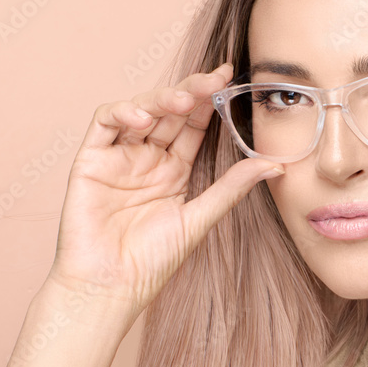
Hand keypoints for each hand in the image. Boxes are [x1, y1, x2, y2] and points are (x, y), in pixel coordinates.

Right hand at [46, 63, 282, 329]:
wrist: (111, 288)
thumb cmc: (153, 261)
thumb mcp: (200, 218)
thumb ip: (233, 187)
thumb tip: (277, 165)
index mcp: (174, 170)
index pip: (194, 124)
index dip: (210, 100)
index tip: (231, 78)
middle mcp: (147, 158)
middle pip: (170, 111)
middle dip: (192, 90)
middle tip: (215, 79)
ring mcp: (118, 157)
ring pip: (140, 110)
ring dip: (162, 98)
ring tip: (184, 99)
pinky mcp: (90, 161)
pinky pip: (104, 123)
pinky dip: (122, 112)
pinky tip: (143, 116)